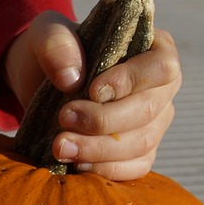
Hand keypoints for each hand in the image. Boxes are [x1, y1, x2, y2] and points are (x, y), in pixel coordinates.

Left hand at [4, 11, 181, 180]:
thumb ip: (56, 43)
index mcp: (153, 50)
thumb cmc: (55, 52)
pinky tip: (76, 164)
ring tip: (60, 146)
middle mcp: (160, 89)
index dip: (131, 81)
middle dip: (104, 120)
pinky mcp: (137, 152)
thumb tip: (70, 79)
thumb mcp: (46, 34)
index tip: (93, 90)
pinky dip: (106, 170)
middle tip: (64, 118)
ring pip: (142, 143)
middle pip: (149, 110)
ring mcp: (153, 123)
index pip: (162, 67)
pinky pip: (135, 168)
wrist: (41, 83)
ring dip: (99, 149)